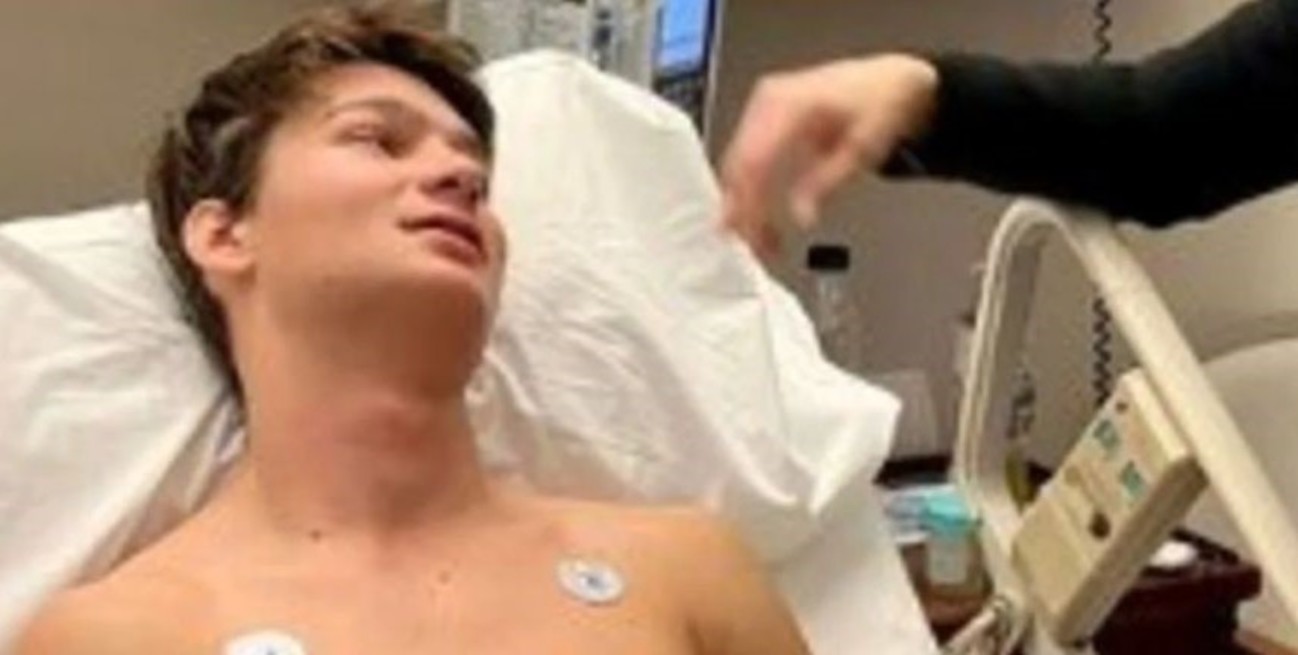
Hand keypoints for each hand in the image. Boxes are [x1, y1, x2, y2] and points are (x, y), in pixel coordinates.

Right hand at [720, 54, 938, 256]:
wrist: (890, 81)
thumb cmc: (880, 105)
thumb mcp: (861, 150)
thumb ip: (826, 184)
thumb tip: (801, 217)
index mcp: (790, 103)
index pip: (754, 159)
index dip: (749, 201)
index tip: (753, 234)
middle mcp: (769, 100)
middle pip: (739, 164)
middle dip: (742, 211)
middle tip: (757, 246)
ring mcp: (763, 107)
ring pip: (738, 164)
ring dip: (744, 205)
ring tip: (762, 240)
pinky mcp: (764, 118)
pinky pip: (747, 156)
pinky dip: (750, 189)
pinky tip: (761, 215)